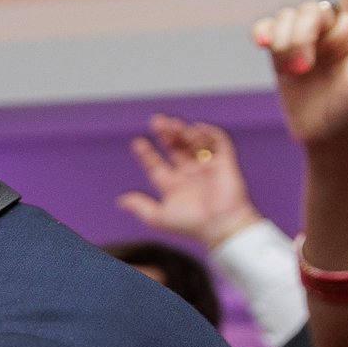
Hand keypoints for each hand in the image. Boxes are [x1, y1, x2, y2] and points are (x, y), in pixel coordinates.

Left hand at [115, 115, 260, 246]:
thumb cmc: (190, 224)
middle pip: (175, 148)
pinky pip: (219, 143)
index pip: (157, 165)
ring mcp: (207, 167)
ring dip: (183, 132)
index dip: (146, 153)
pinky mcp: (226, 163)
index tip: (137, 142)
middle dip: (167, 134)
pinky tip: (196, 128)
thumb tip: (121, 201)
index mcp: (173, 186)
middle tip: (157, 121)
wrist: (220, 225)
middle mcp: (190, 174)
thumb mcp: (158, 217)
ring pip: (193, 143)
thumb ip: (140, 207)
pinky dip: (209, 133)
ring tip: (173, 125)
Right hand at [256, 0, 347, 155]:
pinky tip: (261, 43)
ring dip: (285, 43)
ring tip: (295, 71)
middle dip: (302, 35)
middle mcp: (332, 26)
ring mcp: (306, 38)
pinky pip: (266, 30)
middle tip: (303, 68)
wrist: (329, 135)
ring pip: (285, 19)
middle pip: (309, 9)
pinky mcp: (281, 52)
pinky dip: (263, 34)